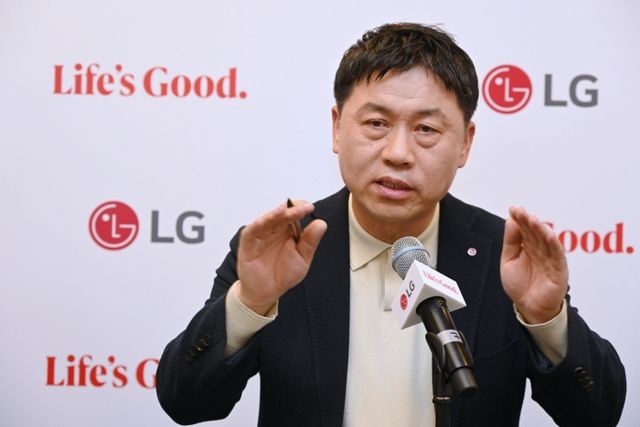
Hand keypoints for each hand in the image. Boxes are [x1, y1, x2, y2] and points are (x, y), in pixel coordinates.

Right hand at [236, 200, 326, 314]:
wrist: (267, 292)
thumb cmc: (283, 273)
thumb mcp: (302, 258)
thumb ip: (310, 241)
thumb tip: (321, 224)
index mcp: (288, 230)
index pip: (294, 213)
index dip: (300, 208)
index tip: (309, 208)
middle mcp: (274, 229)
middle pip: (282, 214)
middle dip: (292, 210)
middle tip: (303, 208)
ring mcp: (261, 234)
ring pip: (268, 219)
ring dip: (277, 214)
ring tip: (287, 209)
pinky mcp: (248, 242)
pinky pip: (253, 230)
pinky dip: (260, 223)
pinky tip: (268, 219)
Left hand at [500, 206, 568, 323]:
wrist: (528, 307)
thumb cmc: (520, 284)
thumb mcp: (508, 261)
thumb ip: (511, 242)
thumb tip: (510, 221)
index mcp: (528, 246)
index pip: (524, 229)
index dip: (519, 218)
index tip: (513, 209)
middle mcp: (540, 250)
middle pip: (535, 232)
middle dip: (528, 221)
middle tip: (521, 211)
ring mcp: (550, 258)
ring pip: (547, 240)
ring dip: (540, 229)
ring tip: (532, 219)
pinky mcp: (559, 269)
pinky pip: (557, 254)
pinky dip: (554, 244)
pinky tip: (548, 234)